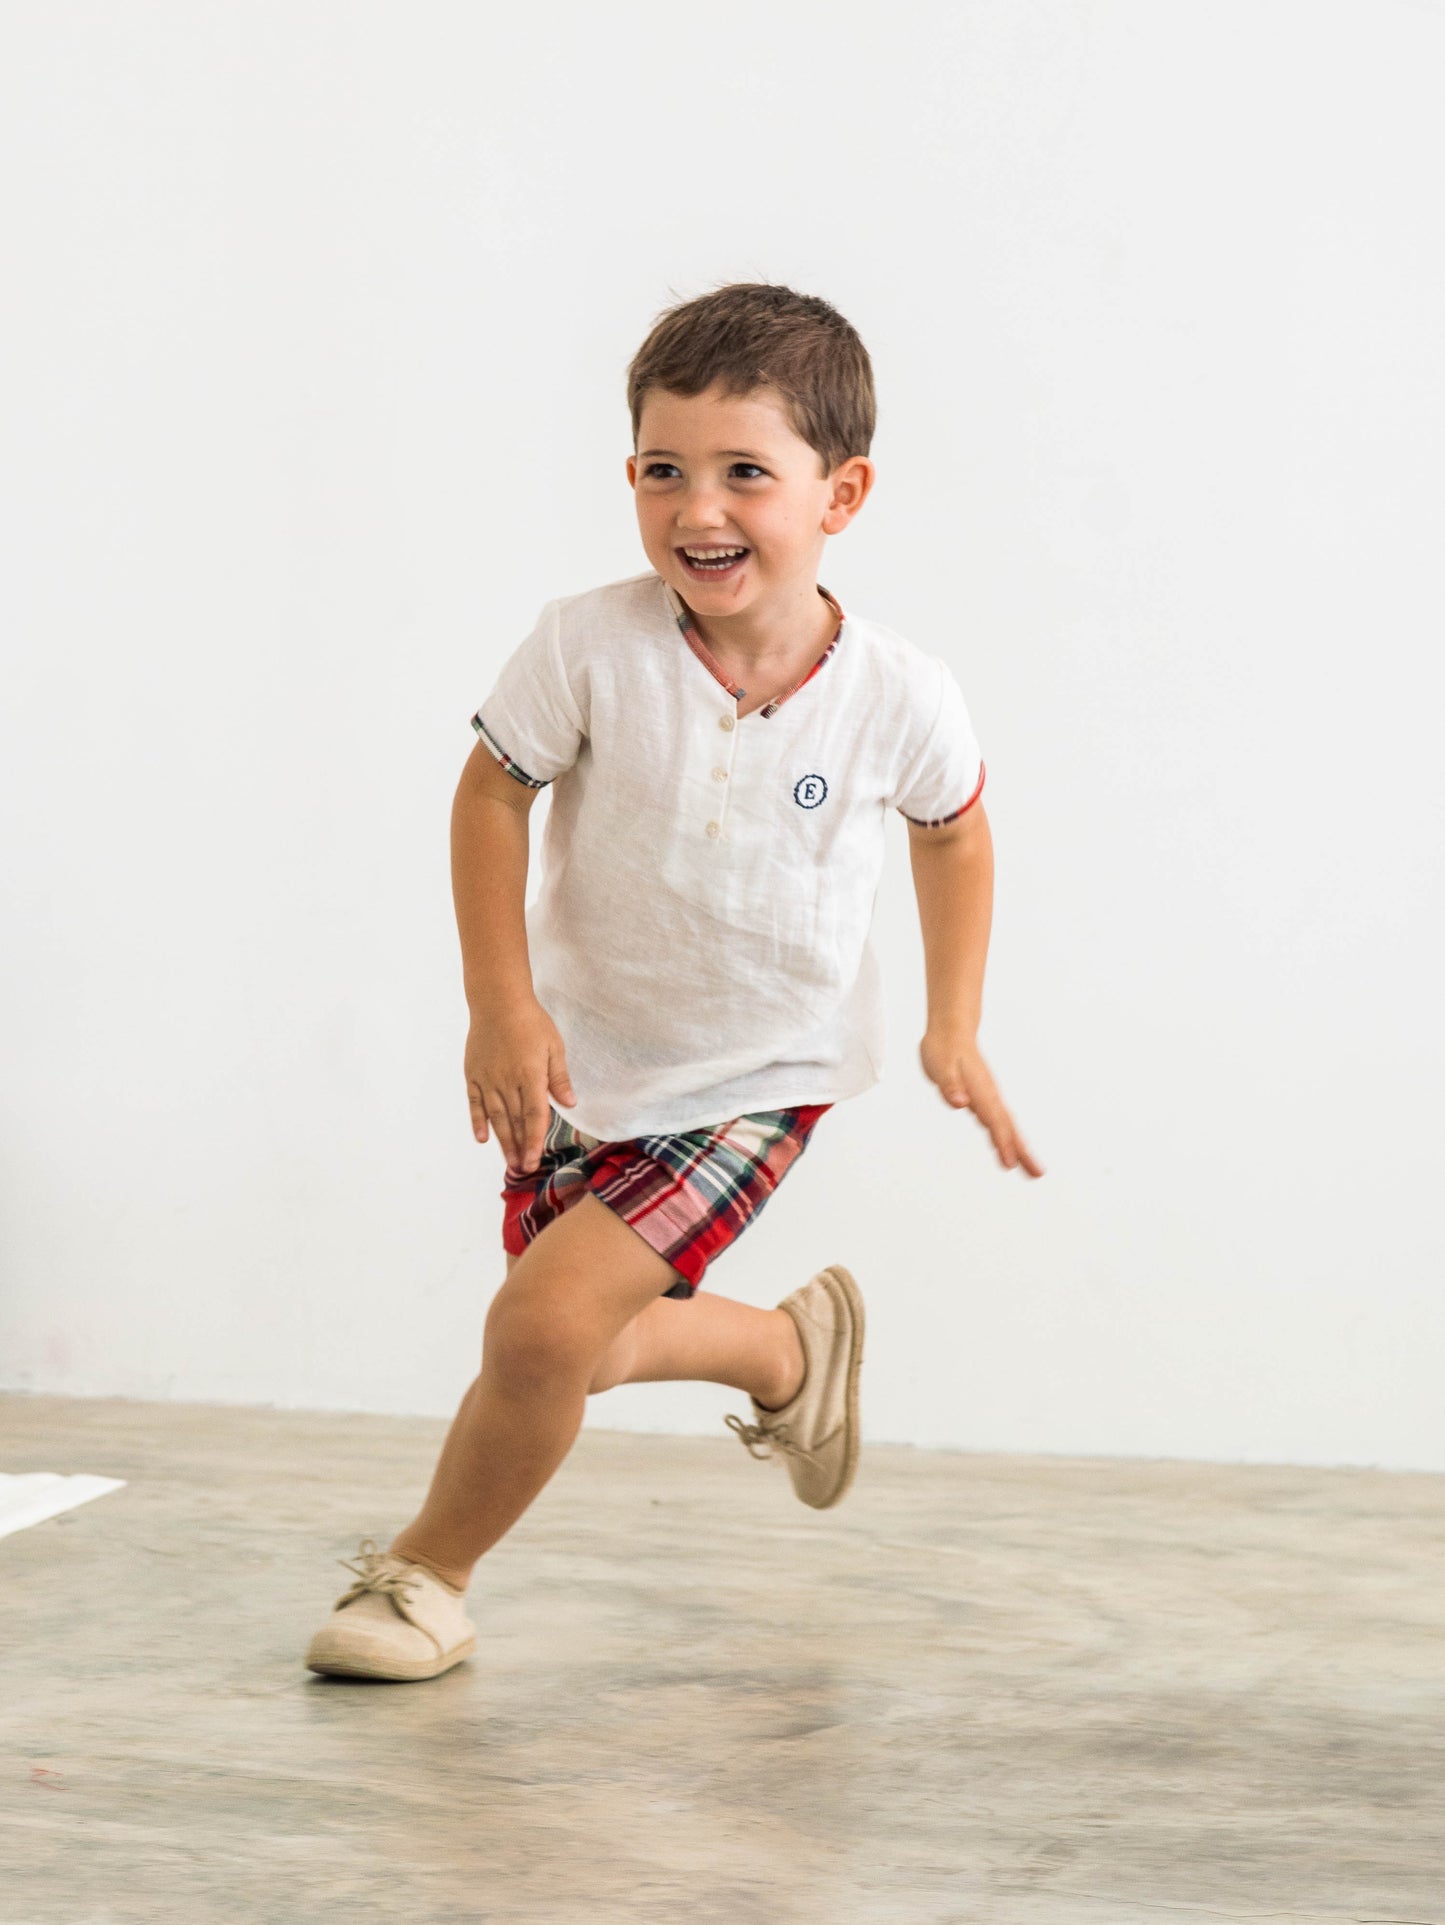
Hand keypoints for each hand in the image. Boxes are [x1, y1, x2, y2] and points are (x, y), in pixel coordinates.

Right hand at [464, 997, 575, 1173]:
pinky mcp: (473, 1074)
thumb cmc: (531, 1022)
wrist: (497, 1001)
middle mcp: (507, 1082)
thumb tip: (570, 1104)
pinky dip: (478, 1121)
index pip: (534, 1116)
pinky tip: (482, 1138)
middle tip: (523, 1169)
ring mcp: (487, 1079)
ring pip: (496, 1117)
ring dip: (502, 1141)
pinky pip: (475, 1103)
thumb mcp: (554, 1047)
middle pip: (514, 1122)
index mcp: (530, 1076)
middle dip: (520, 1148)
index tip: (535, 1160)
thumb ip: (559, 1077)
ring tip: (509, 1161)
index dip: (534, 1140)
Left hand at [919, 1028, 1043, 1176]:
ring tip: (1033, 1171)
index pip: (994, 1121)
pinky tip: (1009, 1151)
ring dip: (1020, 1148)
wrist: (951, 1031)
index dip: (1002, 1143)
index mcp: (980, 1091)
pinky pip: (1000, 1122)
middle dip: (1023, 1152)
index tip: (1010, 1164)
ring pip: (1007, 1127)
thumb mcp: (940, 1067)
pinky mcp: (986, 1099)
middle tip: (1038, 1174)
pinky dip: (1007, 1138)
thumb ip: (950, 1086)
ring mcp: (990, 1098)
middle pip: (1009, 1128)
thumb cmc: (943, 1049)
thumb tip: (960, 1103)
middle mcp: (990, 1096)